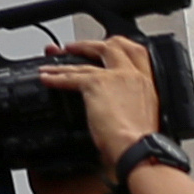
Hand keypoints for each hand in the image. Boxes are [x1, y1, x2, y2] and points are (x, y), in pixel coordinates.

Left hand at [42, 36, 163, 164]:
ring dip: (65, 63)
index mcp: (146, 83)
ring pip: (85, 63)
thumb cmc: (140, 144)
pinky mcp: (97, 84)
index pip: (137, 53)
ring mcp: (115, 77)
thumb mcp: (145, 120)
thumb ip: (132, 107)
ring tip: (52, 65)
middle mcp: (132, 75)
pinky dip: (55, 77)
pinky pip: (71, 77)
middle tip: (75, 48)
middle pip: (112, 46)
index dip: (120, 47)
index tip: (107, 47)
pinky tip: (47, 79)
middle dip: (90, 44)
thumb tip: (120, 111)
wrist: (137, 149)